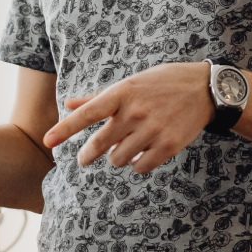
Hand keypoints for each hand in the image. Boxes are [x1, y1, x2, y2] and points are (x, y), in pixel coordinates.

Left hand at [41, 62, 213, 173]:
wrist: (204, 89)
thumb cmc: (161, 84)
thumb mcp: (130, 84)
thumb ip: (98, 97)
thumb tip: (68, 102)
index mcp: (122, 93)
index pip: (87, 113)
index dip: (65, 129)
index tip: (47, 141)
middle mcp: (135, 112)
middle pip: (101, 144)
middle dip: (88, 155)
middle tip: (85, 158)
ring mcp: (153, 130)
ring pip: (119, 159)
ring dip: (118, 157)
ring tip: (126, 146)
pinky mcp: (168, 146)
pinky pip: (140, 167)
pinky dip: (137, 165)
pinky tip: (141, 155)